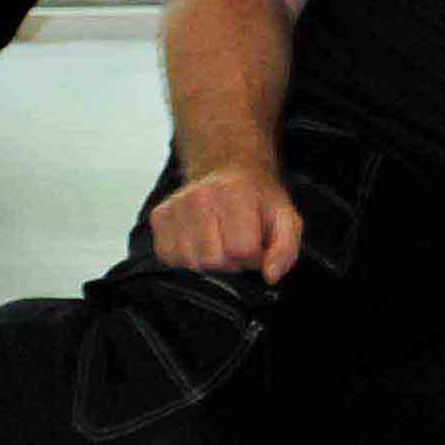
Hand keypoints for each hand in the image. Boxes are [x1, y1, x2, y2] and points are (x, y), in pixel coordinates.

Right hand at [145, 163, 302, 282]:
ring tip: (220, 240)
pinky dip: (187, 257)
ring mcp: (175, 206)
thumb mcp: (286, 218)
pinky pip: (169, 258)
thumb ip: (286, 249)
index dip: (254, 256)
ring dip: (208, 261)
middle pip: (213, 260)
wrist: (228, 170)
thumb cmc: (256, 196)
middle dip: (231, 261)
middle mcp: (200, 197)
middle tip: (238, 243)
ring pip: (190, 263)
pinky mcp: (158, 217)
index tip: (256, 245)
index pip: (241, 249)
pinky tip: (200, 241)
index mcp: (235, 193)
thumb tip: (271, 274)